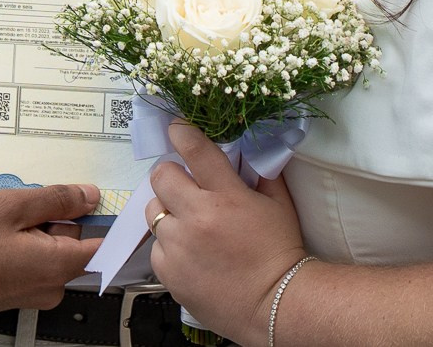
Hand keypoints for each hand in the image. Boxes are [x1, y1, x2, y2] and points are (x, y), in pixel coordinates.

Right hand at [0, 183, 98, 316]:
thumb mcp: (12, 205)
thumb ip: (57, 200)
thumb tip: (89, 197)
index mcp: (55, 267)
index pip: (105, 247)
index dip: (109, 221)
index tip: (109, 205)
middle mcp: (47, 288)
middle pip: (72, 244)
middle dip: (54, 221)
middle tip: (21, 210)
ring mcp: (28, 295)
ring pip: (48, 252)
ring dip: (32, 233)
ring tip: (0, 226)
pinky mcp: (10, 295)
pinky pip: (29, 264)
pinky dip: (18, 246)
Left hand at [146, 122, 307, 343]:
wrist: (273, 303)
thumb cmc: (279, 252)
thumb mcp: (278, 203)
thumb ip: (259, 172)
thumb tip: (243, 151)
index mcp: (226, 197)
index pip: (195, 151)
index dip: (182, 133)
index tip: (175, 128)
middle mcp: (196, 218)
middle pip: (161, 177)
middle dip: (171, 176)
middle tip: (184, 186)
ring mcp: (178, 247)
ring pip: (153, 212)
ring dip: (168, 212)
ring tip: (189, 225)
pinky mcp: (168, 272)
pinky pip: (156, 247)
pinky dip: (168, 246)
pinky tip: (189, 253)